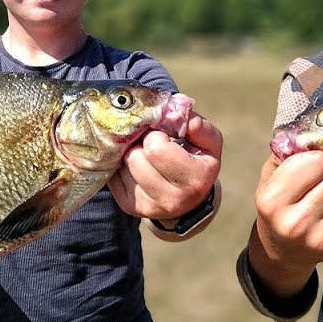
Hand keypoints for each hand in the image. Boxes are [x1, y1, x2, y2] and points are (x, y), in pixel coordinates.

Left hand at [108, 112, 222, 220]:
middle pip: (134, 157)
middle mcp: (173, 199)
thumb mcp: (209, 143)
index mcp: (195, 179)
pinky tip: (137, 166)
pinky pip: (113, 177)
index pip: (156, 148)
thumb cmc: (197, 162)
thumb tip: (174, 113)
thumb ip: (198, 126)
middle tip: (151, 144)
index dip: (157, 135)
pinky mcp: (131, 208)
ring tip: (144, 155)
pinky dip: (122, 167)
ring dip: (131, 154)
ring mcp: (149, 207)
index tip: (164, 137)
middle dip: (141, 144)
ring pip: (122, 165)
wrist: (190, 200)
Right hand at [249, 151, 322, 296]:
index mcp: (272, 202)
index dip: (319, 158)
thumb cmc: (278, 206)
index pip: (317, 161)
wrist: (282, 250)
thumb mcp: (270, 178)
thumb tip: (317, 129)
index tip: (315, 164)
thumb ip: (287, 153)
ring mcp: (321, 239)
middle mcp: (296, 224)